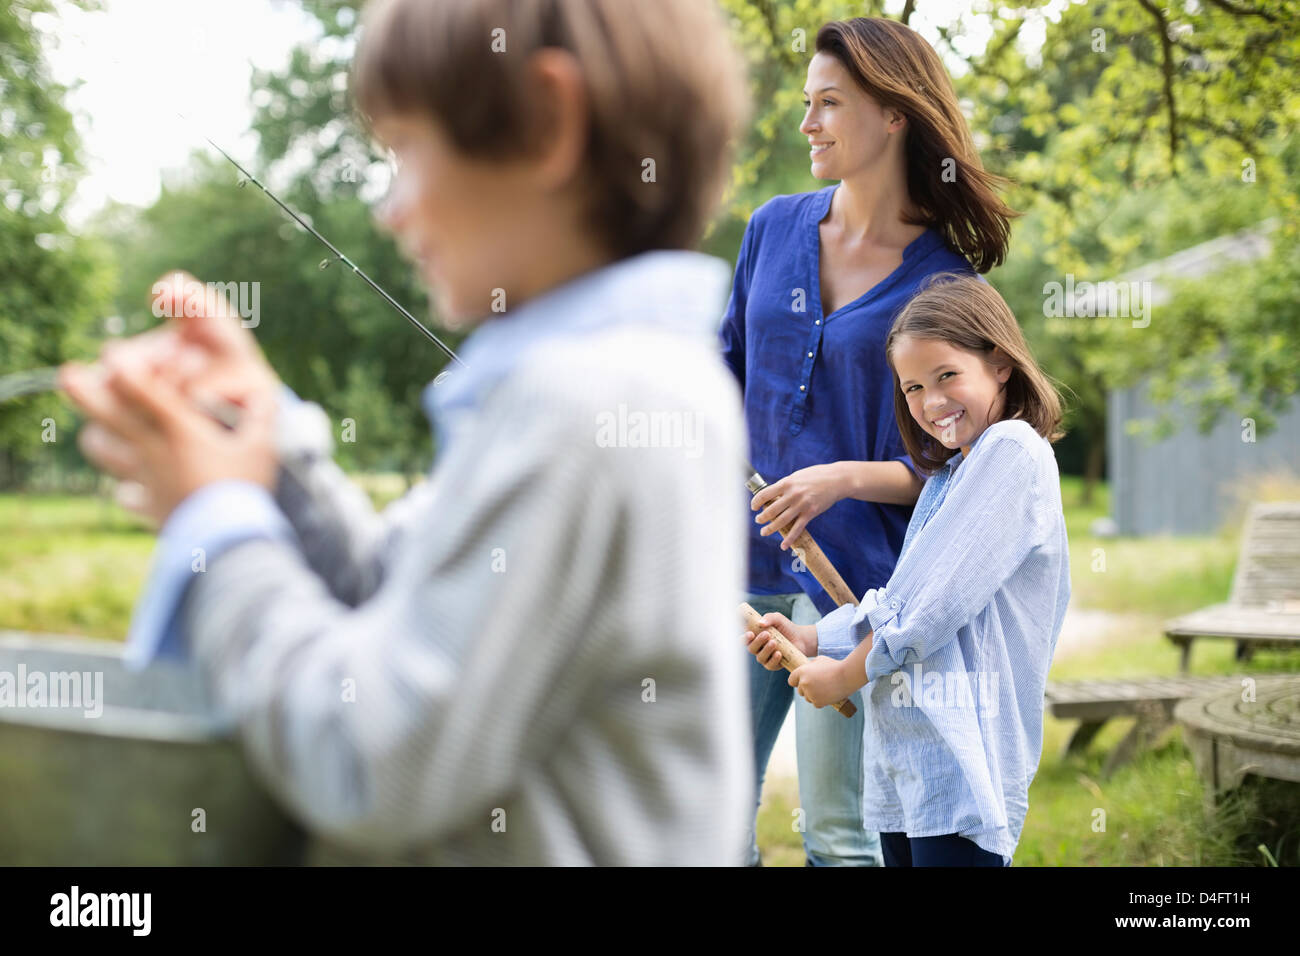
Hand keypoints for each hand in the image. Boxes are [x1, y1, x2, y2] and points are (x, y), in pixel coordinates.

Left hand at [58, 273, 281, 523]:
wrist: (226, 542)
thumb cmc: (245, 488)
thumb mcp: (263, 447)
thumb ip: (264, 415)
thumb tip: (267, 394)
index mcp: (179, 429)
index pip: (143, 390)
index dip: (124, 366)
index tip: (111, 352)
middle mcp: (153, 450)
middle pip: (109, 414)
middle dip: (84, 392)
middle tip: (67, 374)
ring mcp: (146, 480)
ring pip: (105, 453)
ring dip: (98, 438)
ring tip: (98, 431)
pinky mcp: (149, 507)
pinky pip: (126, 496)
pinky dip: (127, 491)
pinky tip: (133, 490)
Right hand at [742, 611, 816, 671]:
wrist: (801, 638)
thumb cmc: (786, 627)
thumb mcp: (778, 619)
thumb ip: (769, 618)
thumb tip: (760, 623)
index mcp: (755, 636)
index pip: (744, 638)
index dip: (744, 637)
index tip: (750, 633)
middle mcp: (758, 648)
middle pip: (751, 648)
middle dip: (757, 642)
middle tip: (766, 634)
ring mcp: (765, 657)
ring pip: (760, 657)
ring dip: (766, 650)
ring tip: (774, 642)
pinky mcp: (774, 664)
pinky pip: (769, 665)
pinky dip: (773, 659)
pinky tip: (779, 653)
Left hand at [751, 462, 846, 548]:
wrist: (836, 479)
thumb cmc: (816, 476)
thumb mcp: (797, 476)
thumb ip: (785, 485)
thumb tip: (772, 494)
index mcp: (787, 483)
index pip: (765, 494)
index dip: (756, 502)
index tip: (754, 507)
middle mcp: (793, 494)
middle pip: (771, 510)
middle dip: (762, 518)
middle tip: (758, 521)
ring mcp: (802, 505)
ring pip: (781, 521)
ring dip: (770, 528)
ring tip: (764, 532)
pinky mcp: (811, 513)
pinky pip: (797, 528)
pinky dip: (789, 538)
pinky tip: (783, 545)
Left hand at [788, 655, 853, 708]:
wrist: (847, 675)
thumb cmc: (834, 666)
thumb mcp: (819, 660)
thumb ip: (810, 666)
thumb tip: (806, 670)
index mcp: (802, 671)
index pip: (791, 680)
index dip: (797, 681)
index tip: (803, 682)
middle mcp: (803, 683)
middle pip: (800, 691)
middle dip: (807, 689)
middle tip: (819, 685)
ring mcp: (810, 693)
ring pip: (808, 698)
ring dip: (814, 695)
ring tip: (826, 688)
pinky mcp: (818, 702)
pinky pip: (816, 704)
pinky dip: (822, 701)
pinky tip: (829, 694)